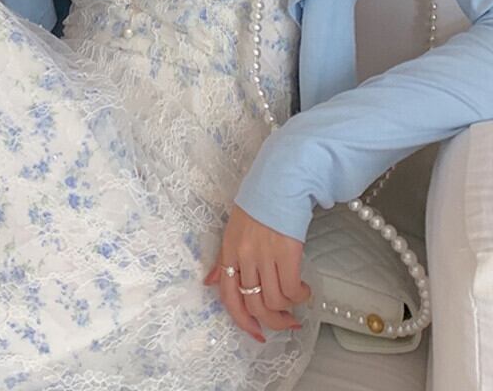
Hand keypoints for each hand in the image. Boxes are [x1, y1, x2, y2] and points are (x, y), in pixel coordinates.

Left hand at [203, 204, 311, 342]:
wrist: (280, 181)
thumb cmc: (258, 205)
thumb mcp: (233, 230)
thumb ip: (223, 259)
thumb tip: (209, 282)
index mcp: (228, 250)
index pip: (228, 296)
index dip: (242, 320)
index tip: (257, 333)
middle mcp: (244, 256)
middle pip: (254, 304)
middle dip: (272, 322)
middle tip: (286, 322)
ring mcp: (264, 254)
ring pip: (274, 300)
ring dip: (289, 309)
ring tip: (297, 302)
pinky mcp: (286, 252)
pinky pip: (291, 289)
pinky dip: (300, 295)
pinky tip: (304, 289)